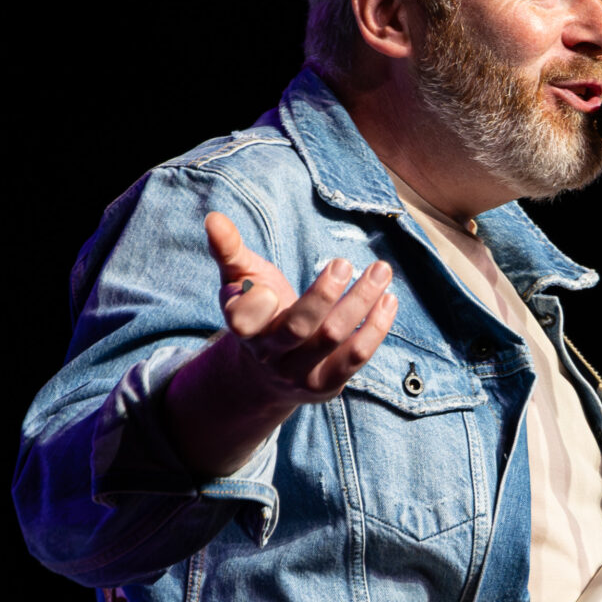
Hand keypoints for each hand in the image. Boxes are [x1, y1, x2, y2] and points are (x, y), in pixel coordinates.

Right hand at [159, 214, 399, 479]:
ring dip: (361, 302)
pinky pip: (356, 356)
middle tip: (344, 263)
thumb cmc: (257, 314)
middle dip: (323, 295)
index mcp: (243, 327)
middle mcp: (270, 355)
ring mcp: (299, 373)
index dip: (255, 305)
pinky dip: (376, 327)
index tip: (269, 287)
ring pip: (333, 337)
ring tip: (381, 270)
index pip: (243, 320)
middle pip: (297, 327)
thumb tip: (213, 218)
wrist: (266, 375)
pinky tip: (388, 300)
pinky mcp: (326, 383)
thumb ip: (228, 250)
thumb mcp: (239, 281)